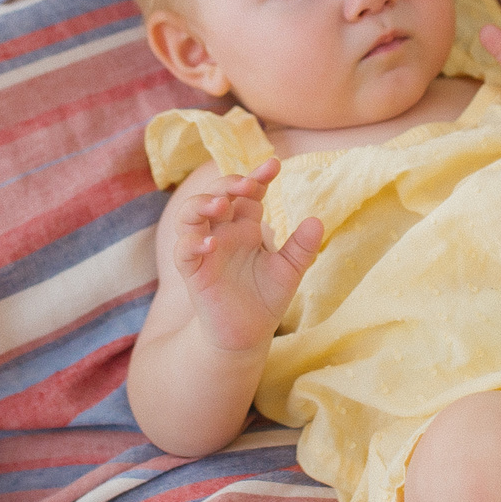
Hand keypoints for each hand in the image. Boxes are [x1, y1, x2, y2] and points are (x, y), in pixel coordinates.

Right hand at [176, 159, 321, 352]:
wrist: (247, 336)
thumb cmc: (265, 299)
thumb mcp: (289, 271)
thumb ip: (302, 247)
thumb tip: (317, 220)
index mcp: (246, 226)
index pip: (248, 192)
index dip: (257, 176)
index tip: (273, 165)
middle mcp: (223, 231)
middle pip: (216, 194)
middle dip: (228, 184)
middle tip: (247, 185)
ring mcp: (205, 249)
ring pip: (190, 214)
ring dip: (202, 204)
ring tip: (221, 206)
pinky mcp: (193, 271)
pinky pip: (183, 250)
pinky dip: (192, 243)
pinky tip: (210, 243)